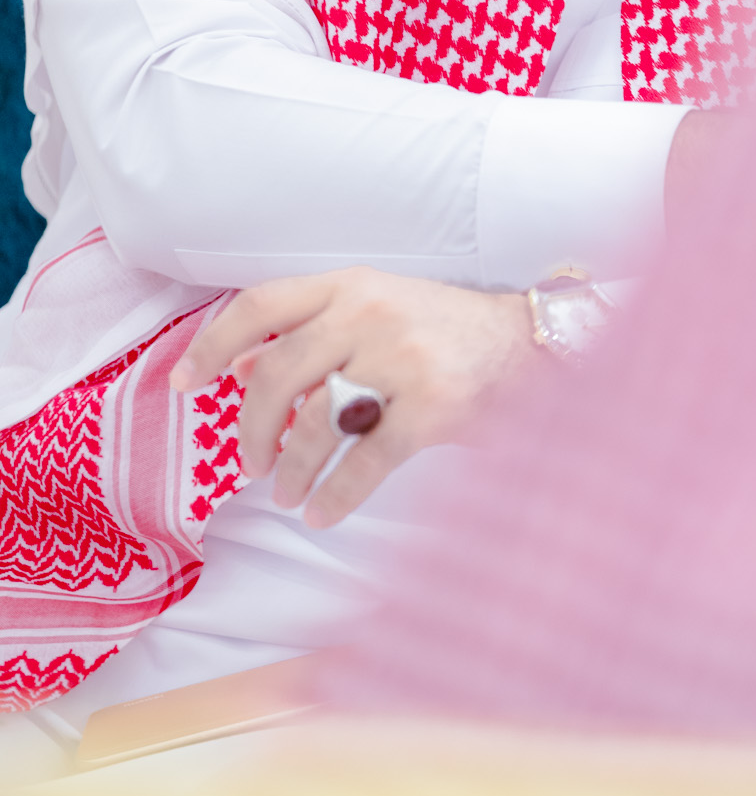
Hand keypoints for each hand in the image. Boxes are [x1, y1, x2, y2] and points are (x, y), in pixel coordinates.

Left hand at [170, 269, 535, 527]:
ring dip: (292, 470)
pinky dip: (336, 494)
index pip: (261, 305)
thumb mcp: (377, 308)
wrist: (531, 345)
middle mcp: (371, 313)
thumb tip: (239, 369)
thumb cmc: (445, 331)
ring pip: (317, 423)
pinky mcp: (432, 408)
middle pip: (278, 375)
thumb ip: (313, 331)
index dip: (212, 345)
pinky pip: (366, 461)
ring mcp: (402, 360)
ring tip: (288, 495)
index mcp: (351, 284)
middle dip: (252, 429)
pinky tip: (323, 511)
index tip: (184, 384)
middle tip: (250, 464)